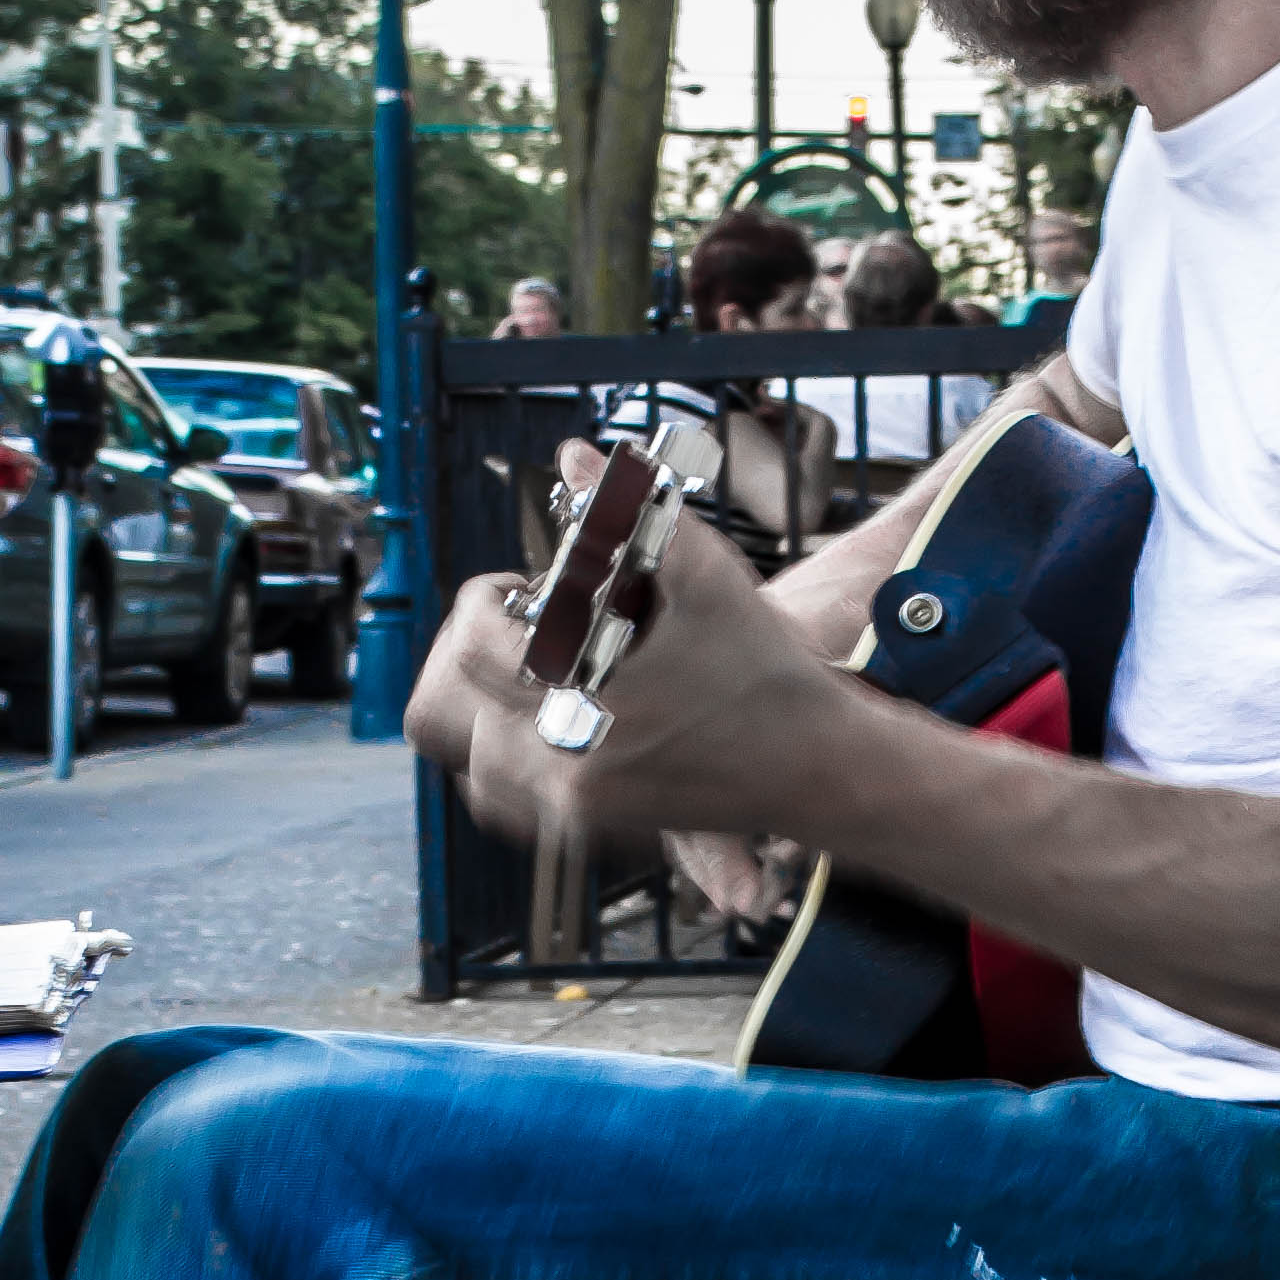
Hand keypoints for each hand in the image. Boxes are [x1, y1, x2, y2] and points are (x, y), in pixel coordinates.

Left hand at [404, 444, 856, 862]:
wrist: (816, 765)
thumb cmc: (765, 668)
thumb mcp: (706, 575)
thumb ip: (633, 511)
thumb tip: (573, 454)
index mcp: (588, 699)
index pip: (477, 651)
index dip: (489, 605)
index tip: (524, 588)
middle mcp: (571, 764)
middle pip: (463, 708)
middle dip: (485, 654)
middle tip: (523, 623)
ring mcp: (578, 806)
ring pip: (479, 761)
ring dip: (489, 711)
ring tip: (530, 673)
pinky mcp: (593, 825)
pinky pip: (510, 802)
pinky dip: (507, 761)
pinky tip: (541, 721)